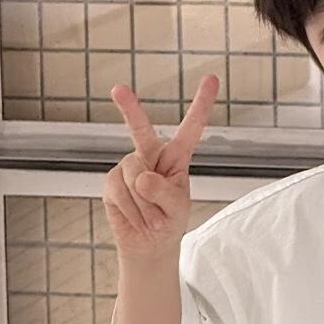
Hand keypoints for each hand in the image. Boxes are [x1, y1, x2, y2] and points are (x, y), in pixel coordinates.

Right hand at [104, 74, 220, 260]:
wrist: (147, 244)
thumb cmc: (168, 222)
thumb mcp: (177, 209)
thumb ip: (165, 193)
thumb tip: (141, 179)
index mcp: (177, 158)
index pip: (191, 128)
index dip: (201, 104)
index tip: (212, 78)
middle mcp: (151, 156)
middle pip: (141, 130)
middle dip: (130, 109)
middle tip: (118, 89)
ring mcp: (128, 167)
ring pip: (132, 174)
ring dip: (143, 203)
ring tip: (149, 215)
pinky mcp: (110, 181)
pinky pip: (119, 191)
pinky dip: (131, 210)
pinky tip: (135, 217)